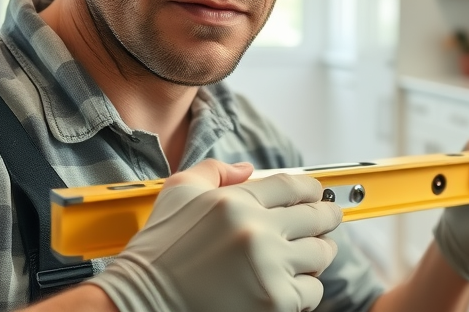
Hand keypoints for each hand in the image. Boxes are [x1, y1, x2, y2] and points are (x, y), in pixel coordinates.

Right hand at [87, 159, 341, 311]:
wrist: (141, 302)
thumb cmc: (157, 253)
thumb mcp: (178, 193)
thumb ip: (215, 170)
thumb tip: (249, 170)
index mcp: (236, 202)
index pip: (294, 186)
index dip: (313, 189)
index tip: (318, 193)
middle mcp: (257, 231)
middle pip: (317, 217)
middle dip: (327, 217)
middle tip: (328, 220)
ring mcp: (269, 268)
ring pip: (320, 255)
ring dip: (318, 254)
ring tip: (310, 254)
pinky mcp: (275, 302)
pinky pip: (312, 291)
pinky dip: (306, 289)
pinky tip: (290, 284)